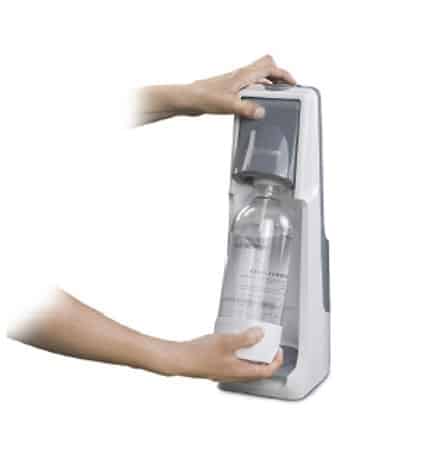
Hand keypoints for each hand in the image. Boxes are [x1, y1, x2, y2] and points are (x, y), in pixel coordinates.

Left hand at [133, 55, 295, 124]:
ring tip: (277, 97)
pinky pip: (250, 87)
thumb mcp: (228, 105)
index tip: (293, 84)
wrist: (188, 99)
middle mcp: (241, 75)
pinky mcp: (231, 89)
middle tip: (286, 89)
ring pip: (258, 77)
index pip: (270, 67)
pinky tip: (256, 105)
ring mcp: (236, 81)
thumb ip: (246, 108)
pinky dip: (258, 92)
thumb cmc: (204, 97)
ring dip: (269, 85)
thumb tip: (261, 112)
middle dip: (278, 76)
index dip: (284, 74)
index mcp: (243, 75)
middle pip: (266, 67)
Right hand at [174, 327, 283, 381]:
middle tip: (267, 346)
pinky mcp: (216, 369)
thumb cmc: (199, 353)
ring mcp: (224, 373)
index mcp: (239, 371)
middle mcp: (233, 375)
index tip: (278, 351)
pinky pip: (234, 364)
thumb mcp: (226, 341)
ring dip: (252, 357)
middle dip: (265, 359)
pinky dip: (239, 355)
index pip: (266, 372)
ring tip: (251, 342)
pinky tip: (232, 343)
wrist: (179, 359)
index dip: (276, 362)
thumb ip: (245, 338)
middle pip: (257, 371)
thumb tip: (259, 335)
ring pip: (245, 368)